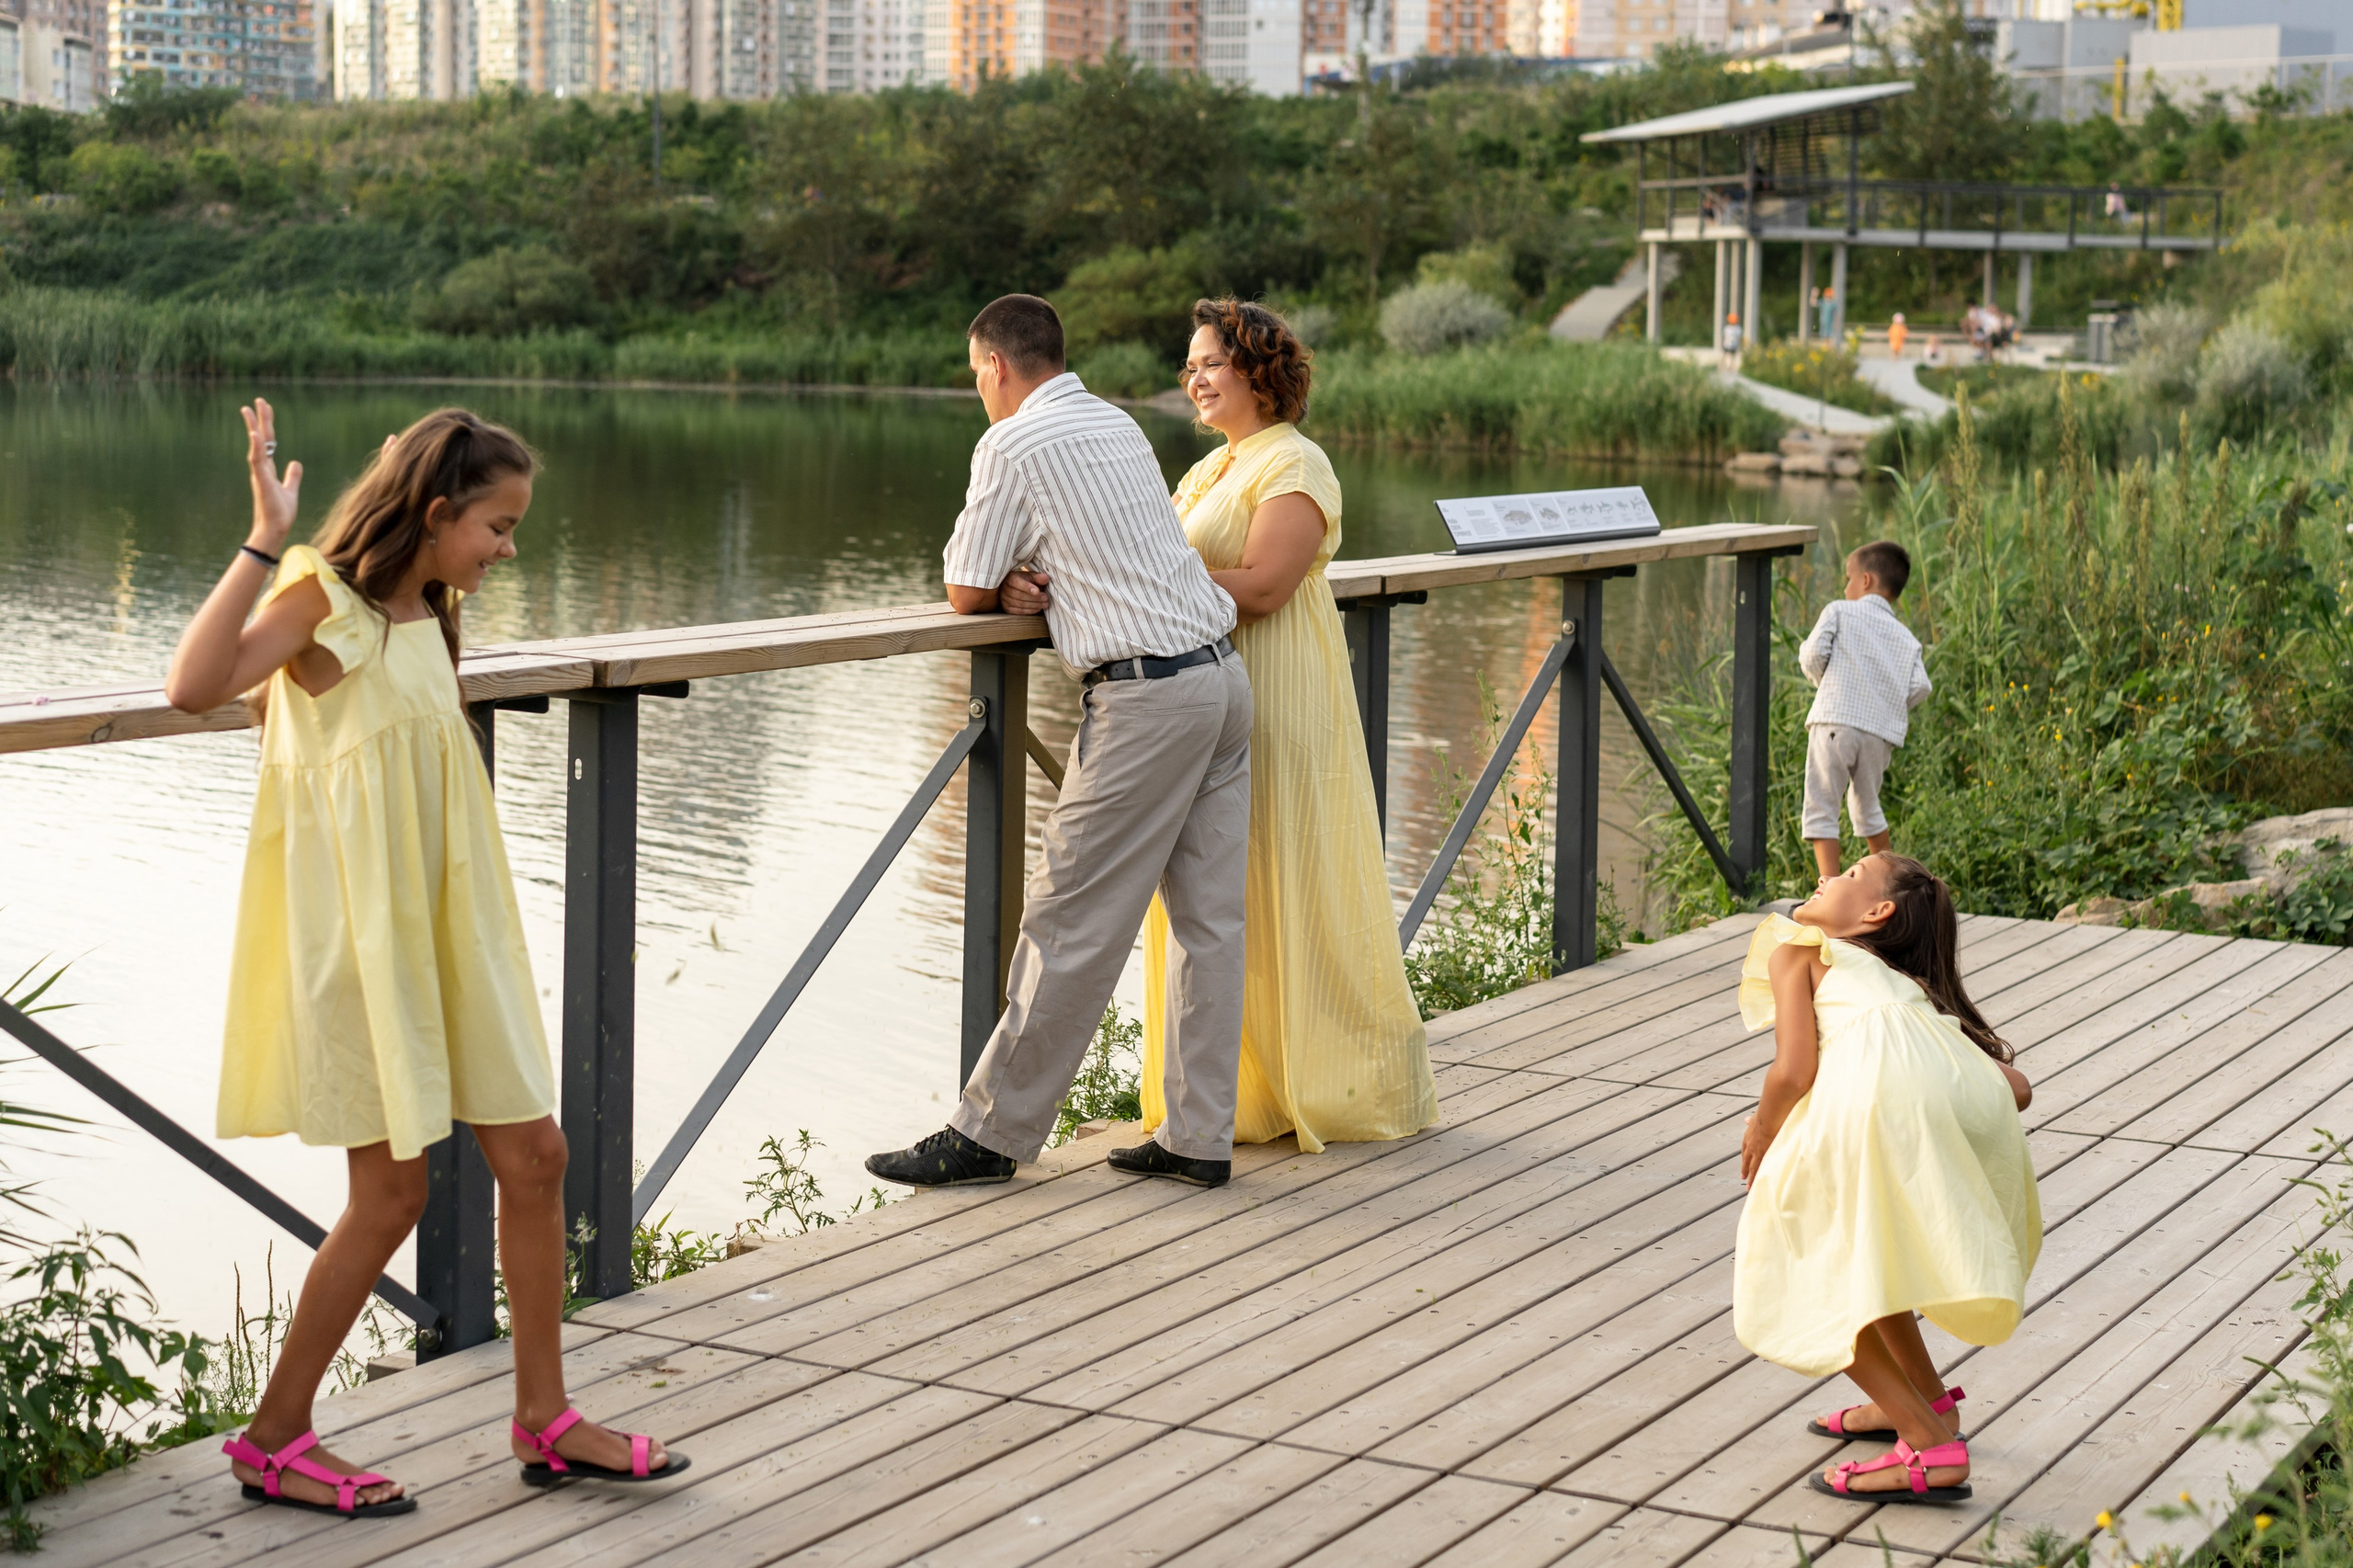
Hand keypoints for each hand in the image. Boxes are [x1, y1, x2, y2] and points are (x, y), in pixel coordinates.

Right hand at [241, 399, 302, 551]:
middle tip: (258, 400)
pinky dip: (256, 447)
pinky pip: (257, 461)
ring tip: (248, 409)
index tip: (265, 408)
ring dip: (253, 427)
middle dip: (260, 419)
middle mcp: (262, 468)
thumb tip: (296, 463)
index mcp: (268, 469)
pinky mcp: (261, 481)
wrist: (274, 530)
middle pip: (261, 439)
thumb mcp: (291, 490)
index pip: (268, 442)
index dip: (267, 425)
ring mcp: (260, 474)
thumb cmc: (280, 514)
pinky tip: (255, 434)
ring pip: (255, 445)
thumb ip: (293, 476)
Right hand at [998, 569, 1051, 616]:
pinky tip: (1038, 608)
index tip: (1037, 591)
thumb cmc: (1025, 581)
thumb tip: (1046, 578)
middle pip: (1020, 595)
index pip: (1016, 583)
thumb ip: (1038, 577)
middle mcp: (1005, 589)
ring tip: (1045, 603)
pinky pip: (1020, 611)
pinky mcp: (1008, 609)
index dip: (1027, 587)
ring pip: (1020, 604)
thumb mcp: (1031, 576)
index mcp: (1010, 578)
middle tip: (1045, 598)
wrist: (1016, 589)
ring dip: (1035, 605)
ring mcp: (1005, 600)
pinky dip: (1031, 610)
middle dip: (1035, 598)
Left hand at [1739, 1112, 1773, 1187]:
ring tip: (1749, 1188)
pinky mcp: (1765, 1155)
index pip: (1745, 1150)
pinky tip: (1760, 1183)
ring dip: (1751, 1178)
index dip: (1745, 1157)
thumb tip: (1746, 1119)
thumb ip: (1751, 1121)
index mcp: (1748, 1137)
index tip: (1744, 1164)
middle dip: (1745, 1170)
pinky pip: (1762, 1168)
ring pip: (1753, 1168)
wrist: (1769, 1117)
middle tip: (1743, 1179)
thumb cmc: (1765, 1115)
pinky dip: (1760, 1175)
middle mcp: (1750, 1146)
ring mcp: (1757, 1152)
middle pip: (1746, 1161)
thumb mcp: (1754, 1118)